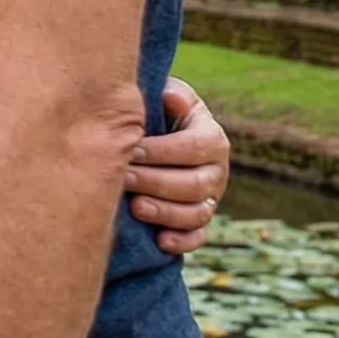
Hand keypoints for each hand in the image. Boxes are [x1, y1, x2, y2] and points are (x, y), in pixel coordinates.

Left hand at [127, 75, 230, 253]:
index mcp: (211, 139)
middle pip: (195, 184)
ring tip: (135, 207)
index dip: (161, 151)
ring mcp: (210, 199)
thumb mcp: (165, 96)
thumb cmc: (155, 112)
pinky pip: (197, 237)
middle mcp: (216, 171)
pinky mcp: (197, 221)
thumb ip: (170, 96)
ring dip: (166, 213)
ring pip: (197, 213)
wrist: (156, 135)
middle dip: (156, 182)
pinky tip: (161, 241)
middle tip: (122, 178)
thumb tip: (171, 98)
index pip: (192, 147)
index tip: (129, 150)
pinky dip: (182, 242)